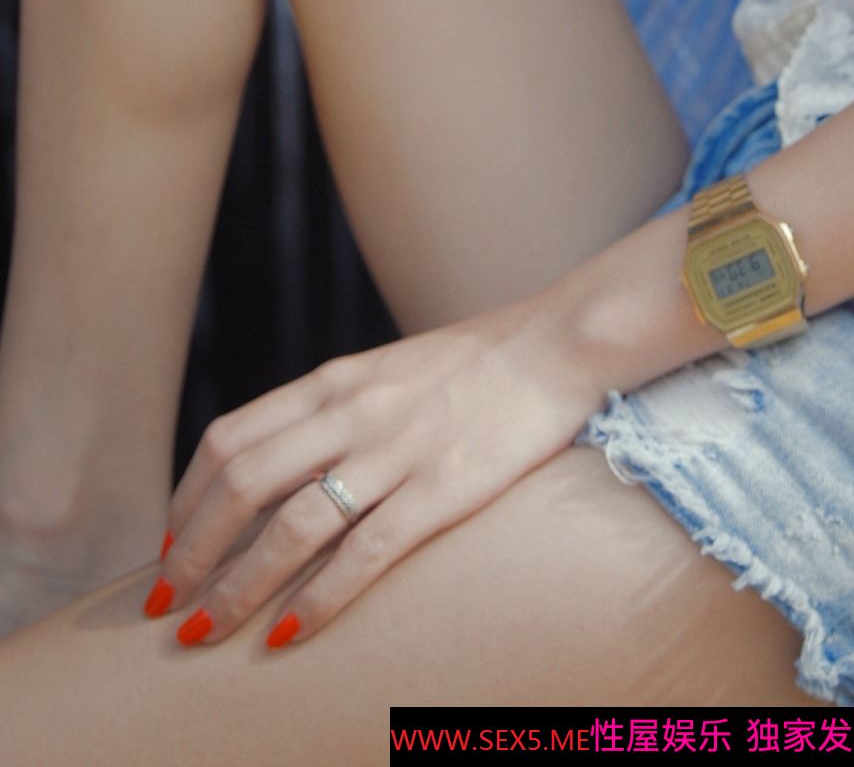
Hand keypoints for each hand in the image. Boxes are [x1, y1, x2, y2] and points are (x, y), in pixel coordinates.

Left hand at [148, 295, 602, 651]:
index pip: (230, 438)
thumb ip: (336, 408)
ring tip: (207, 633)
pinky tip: (291, 634)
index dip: (186, 498)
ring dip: (237, 587)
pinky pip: (364, 553)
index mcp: (335, 379)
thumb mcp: (387, 368)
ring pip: (292, 525)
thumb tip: (282, 464)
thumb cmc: (476, 364)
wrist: (558, 344)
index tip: (171, 545)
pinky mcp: (441, 489)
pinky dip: (319, 600)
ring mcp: (397, 450)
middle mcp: (353, 411)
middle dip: (192, 551)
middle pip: (242, 483)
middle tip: (169, 603)